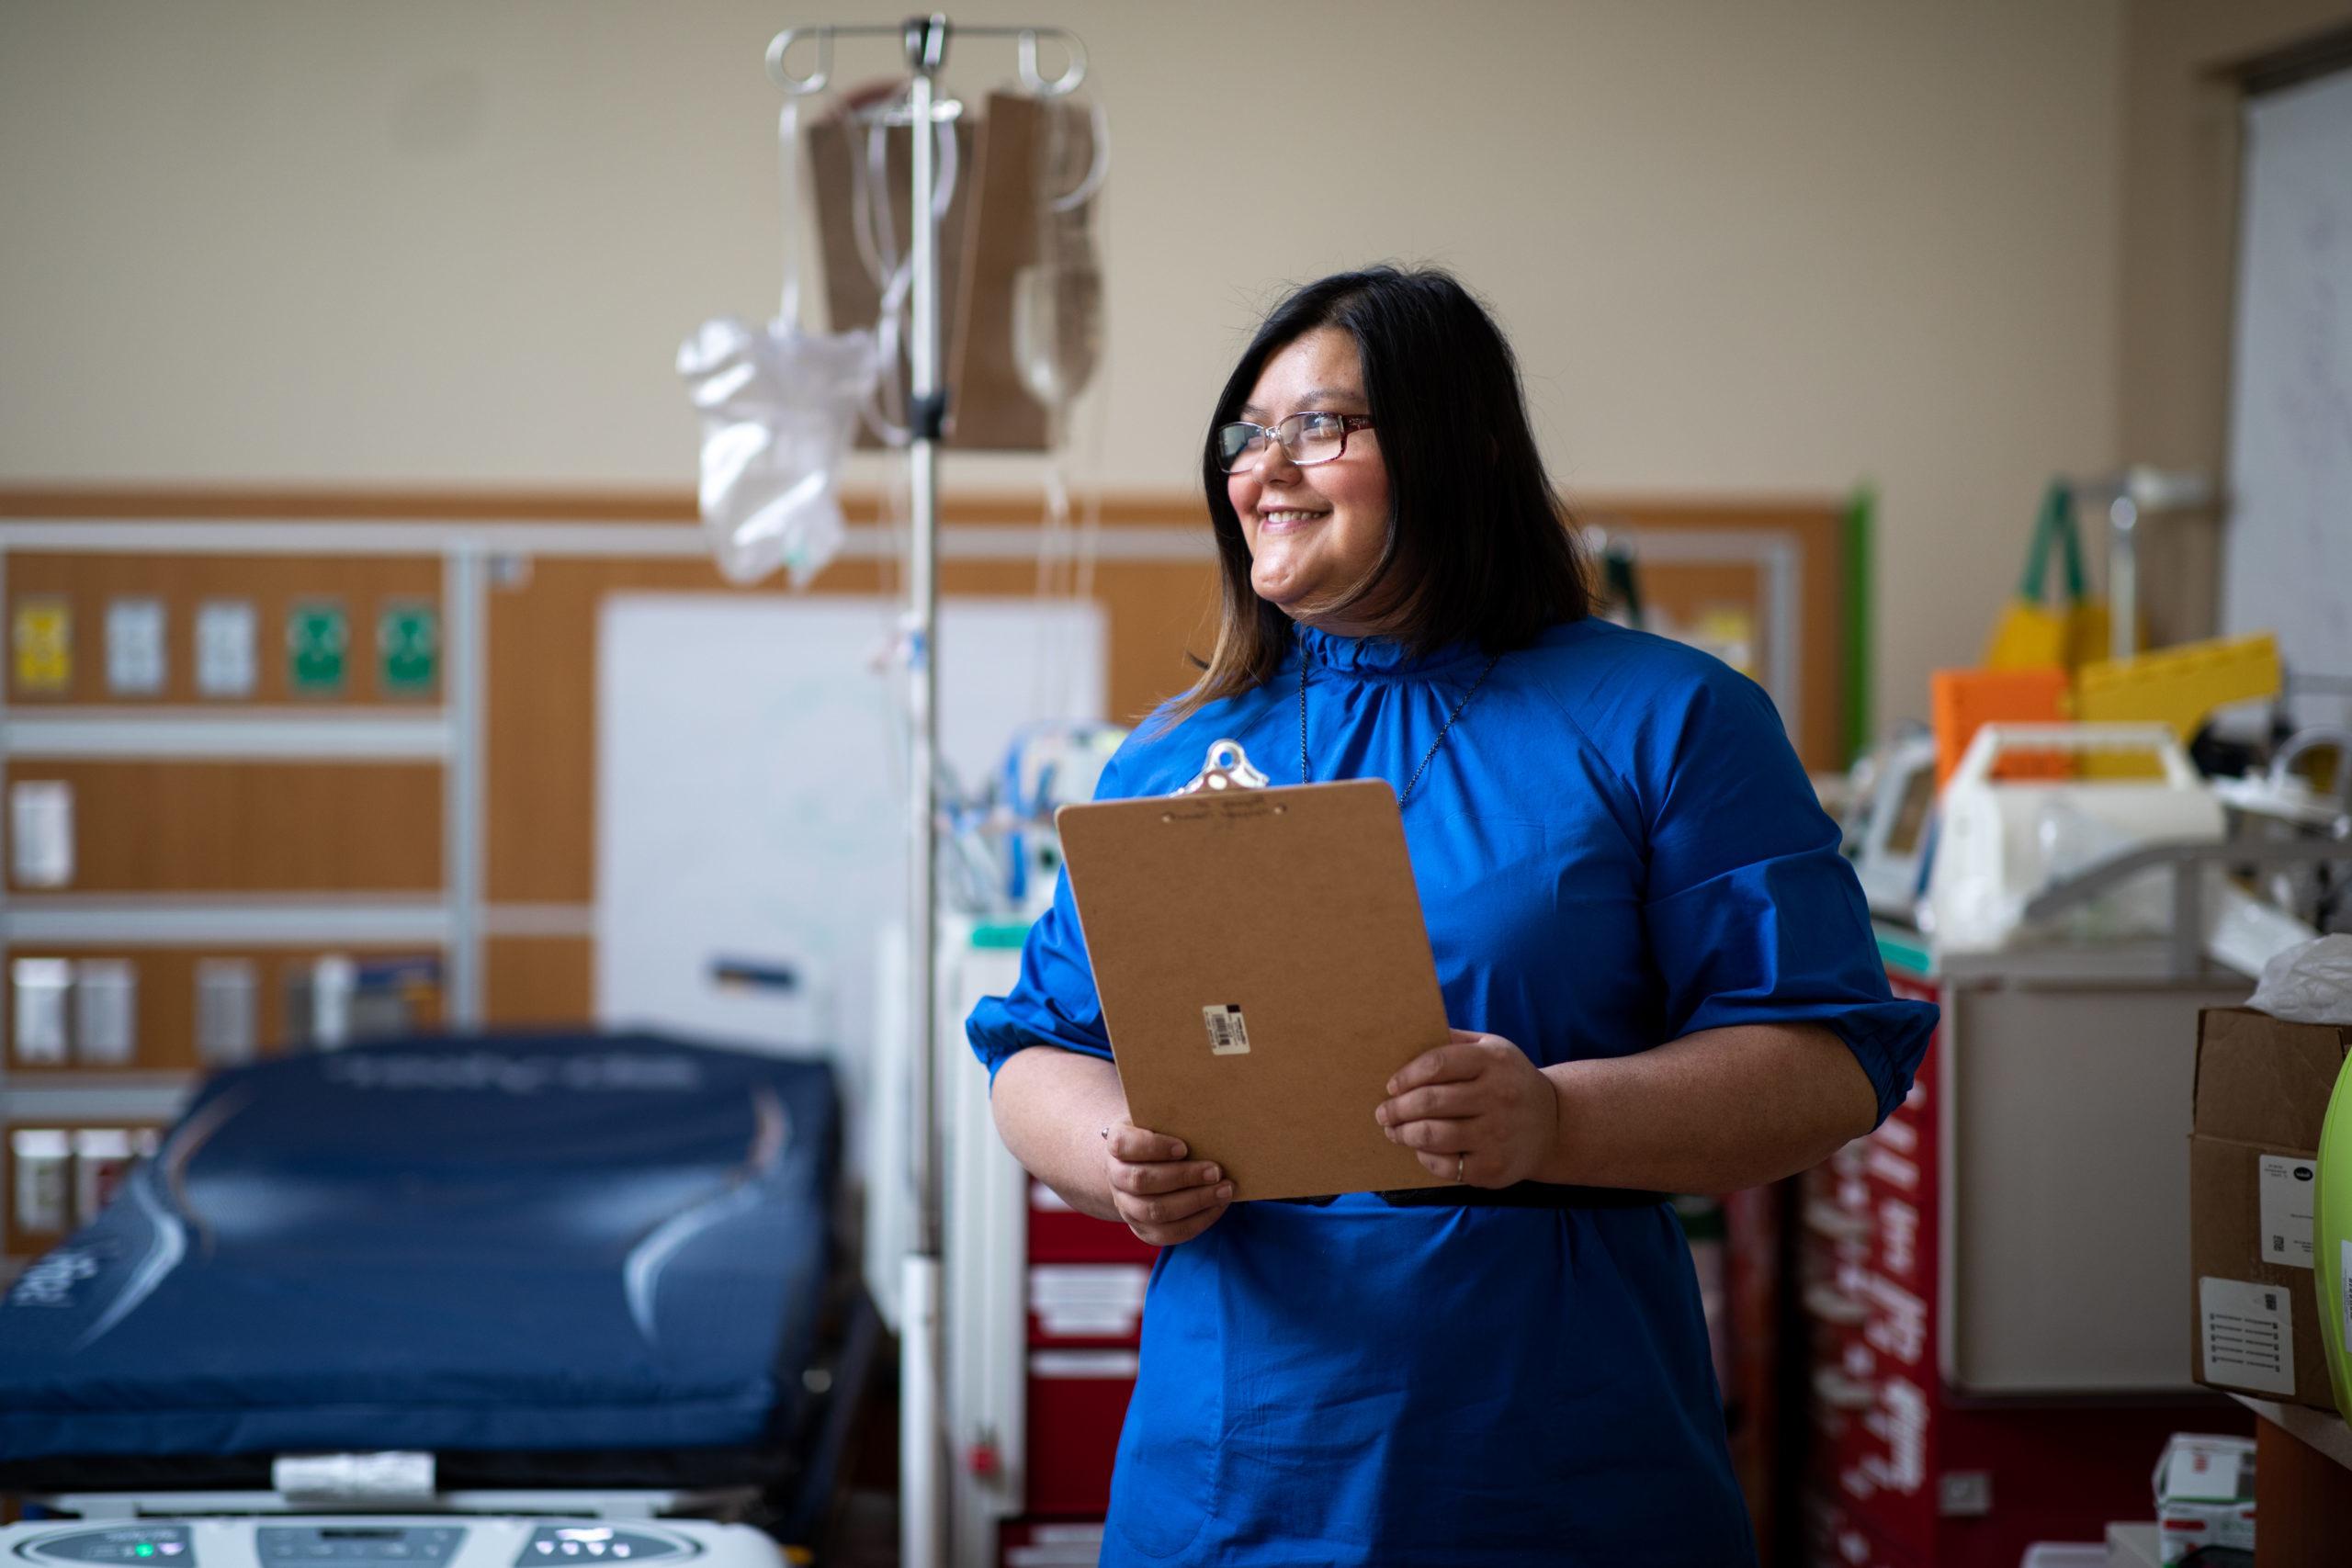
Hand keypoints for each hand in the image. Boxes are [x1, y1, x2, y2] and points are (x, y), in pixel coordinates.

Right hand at [1099, 1122, 1233, 1244]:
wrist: (1145, 1165)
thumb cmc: (1162, 1138)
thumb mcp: (1163, 1122)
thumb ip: (1177, 1121)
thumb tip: (1211, 1125)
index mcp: (1117, 1143)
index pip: (1124, 1145)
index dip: (1153, 1147)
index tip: (1184, 1147)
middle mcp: (1115, 1177)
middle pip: (1142, 1181)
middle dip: (1183, 1177)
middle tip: (1216, 1171)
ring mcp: (1127, 1206)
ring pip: (1155, 1211)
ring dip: (1195, 1201)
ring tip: (1224, 1190)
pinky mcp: (1143, 1230)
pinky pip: (1169, 1233)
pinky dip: (1198, 1221)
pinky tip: (1218, 1206)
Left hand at [1376, 1029, 1558, 1187]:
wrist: (1554, 1124)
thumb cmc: (1509, 1081)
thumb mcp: (1493, 1049)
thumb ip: (1455, 1041)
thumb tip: (1407, 1035)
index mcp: (1494, 1061)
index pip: (1437, 1064)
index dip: (1407, 1075)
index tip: (1391, 1086)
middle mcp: (1499, 1096)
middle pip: (1429, 1101)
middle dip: (1396, 1109)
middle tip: (1383, 1113)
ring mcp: (1498, 1134)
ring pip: (1432, 1135)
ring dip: (1403, 1134)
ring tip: (1394, 1131)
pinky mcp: (1494, 1167)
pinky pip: (1445, 1165)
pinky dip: (1424, 1157)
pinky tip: (1421, 1149)